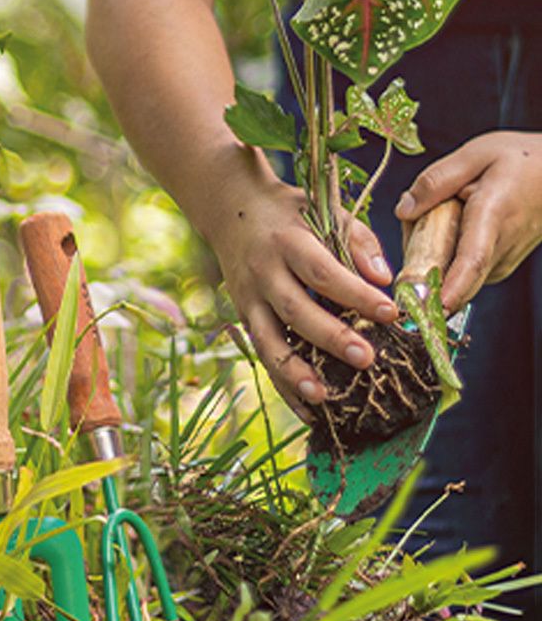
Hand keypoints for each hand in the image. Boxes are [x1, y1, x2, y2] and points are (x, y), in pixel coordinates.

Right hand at [203, 152, 397, 420]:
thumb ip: (359, 241)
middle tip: (367, 360)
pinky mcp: (245, 318)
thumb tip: (384, 279)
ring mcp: (248, 299)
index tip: (390, 313)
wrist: (230, 211)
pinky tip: (307, 410)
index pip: (324, 273)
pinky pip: (263, 355)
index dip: (356, 295)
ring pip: (268, 342)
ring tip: (323, 399)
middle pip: (296, 311)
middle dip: (331, 338)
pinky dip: (283, 385)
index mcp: (288, 242)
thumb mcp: (325, 211)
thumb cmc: (290, 213)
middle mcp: (263, 273)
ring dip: (294, 373)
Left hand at [396, 132, 541, 311]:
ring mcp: (502, 262)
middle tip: (416, 225)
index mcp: (493, 215)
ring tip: (446, 212)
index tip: (434, 309)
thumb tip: (403, 212)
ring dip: (432, 252)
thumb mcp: (475, 154)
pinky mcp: (497, 267)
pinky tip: (453, 224)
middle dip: (419, 266)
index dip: (452, 287)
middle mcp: (501, 247)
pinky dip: (444, 252)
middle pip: (451, 275)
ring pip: (450, 273)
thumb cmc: (518, 160)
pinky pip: (458, 269)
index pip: (472, 259)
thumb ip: (436, 181)